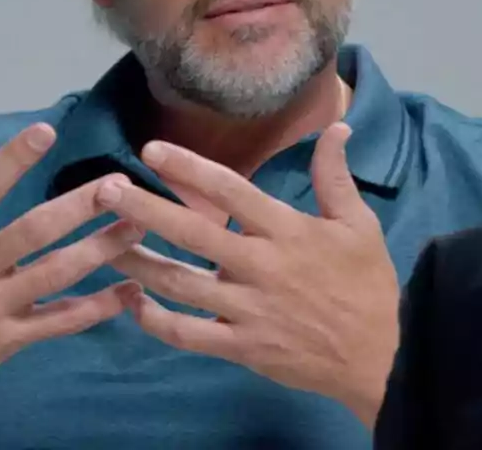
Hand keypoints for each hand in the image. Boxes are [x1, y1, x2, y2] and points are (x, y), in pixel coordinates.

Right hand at [0, 124, 141, 437]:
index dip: (12, 159)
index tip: (47, 130)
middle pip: (34, 230)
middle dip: (80, 207)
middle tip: (121, 186)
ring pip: (56, 273)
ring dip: (101, 249)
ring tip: (139, 227)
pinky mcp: (7, 339)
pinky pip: (60, 322)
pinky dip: (98, 307)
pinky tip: (132, 290)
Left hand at [97, 123, 399, 426]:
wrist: (379, 354)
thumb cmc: (367, 283)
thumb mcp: (360, 223)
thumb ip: (335, 175)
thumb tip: (337, 126)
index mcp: (287, 231)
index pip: (231, 190)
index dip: (189, 168)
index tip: (151, 150)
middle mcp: (259, 266)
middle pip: (192, 233)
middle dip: (144, 208)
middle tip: (103, 189)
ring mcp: (246, 310)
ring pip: (179, 284)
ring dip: (137, 262)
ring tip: (102, 243)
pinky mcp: (241, 347)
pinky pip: (188, 334)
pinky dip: (156, 321)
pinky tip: (133, 302)